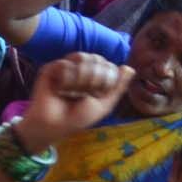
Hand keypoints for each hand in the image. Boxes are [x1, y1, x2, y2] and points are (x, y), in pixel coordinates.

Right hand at [18, 53, 132, 151]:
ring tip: (73, 91)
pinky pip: (65, 64)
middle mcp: (81, 69)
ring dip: (82, 77)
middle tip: (87, 93)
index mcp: (95, 77)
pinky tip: (61, 90)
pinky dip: (66, 79)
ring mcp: (66, 68)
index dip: (108, 77)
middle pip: (96, 58)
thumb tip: (130, 68)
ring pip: (82, 57)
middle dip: (96, 77)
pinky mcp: (51, 69)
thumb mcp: (104, 104)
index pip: (108, 65)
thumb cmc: (79, 117)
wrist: (56, 124)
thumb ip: (118, 87)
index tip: (100, 94)